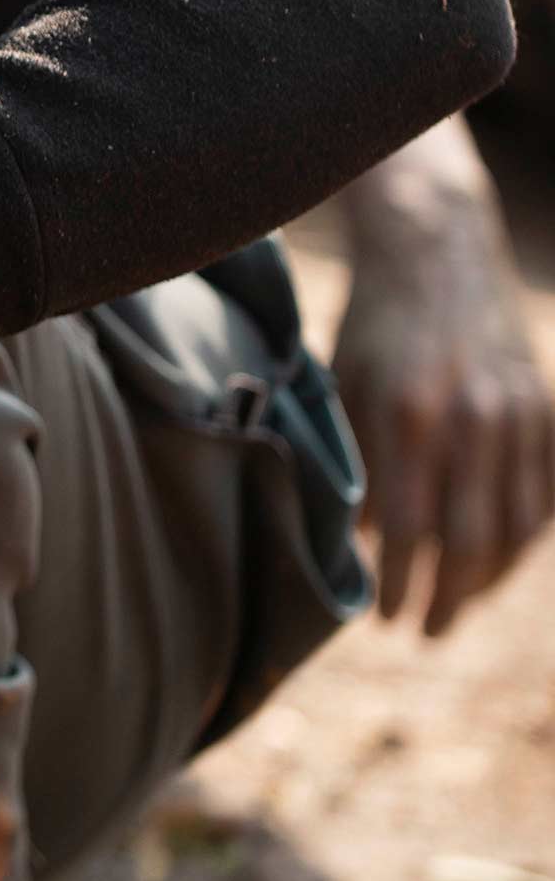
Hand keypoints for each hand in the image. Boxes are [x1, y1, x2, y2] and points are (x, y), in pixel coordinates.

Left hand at [332, 131, 554, 634]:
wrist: (437, 248)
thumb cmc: (375, 323)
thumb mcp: (346, 387)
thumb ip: (357, 464)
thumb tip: (363, 543)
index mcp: (410, 414)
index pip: (410, 530)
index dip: (400, 586)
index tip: (385, 620)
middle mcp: (473, 419)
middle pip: (469, 543)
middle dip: (446, 599)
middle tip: (425, 632)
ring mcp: (518, 415)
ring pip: (516, 529)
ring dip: (488, 581)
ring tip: (457, 606)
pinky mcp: (546, 410)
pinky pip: (543, 498)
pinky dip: (521, 541)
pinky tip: (493, 564)